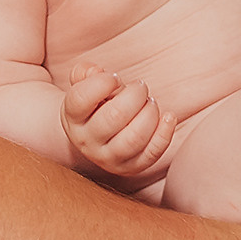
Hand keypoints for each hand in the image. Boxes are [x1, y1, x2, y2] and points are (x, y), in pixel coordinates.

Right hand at [61, 64, 175, 177]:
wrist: (94, 137)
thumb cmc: (94, 103)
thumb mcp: (83, 86)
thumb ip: (85, 73)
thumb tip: (94, 71)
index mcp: (72, 117)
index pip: (80, 99)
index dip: (101, 82)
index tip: (114, 77)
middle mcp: (86, 141)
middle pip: (113, 117)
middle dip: (134, 95)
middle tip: (140, 87)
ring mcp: (107, 158)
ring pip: (133, 139)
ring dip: (149, 114)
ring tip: (151, 102)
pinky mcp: (129, 167)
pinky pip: (151, 154)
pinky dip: (164, 134)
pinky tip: (168, 117)